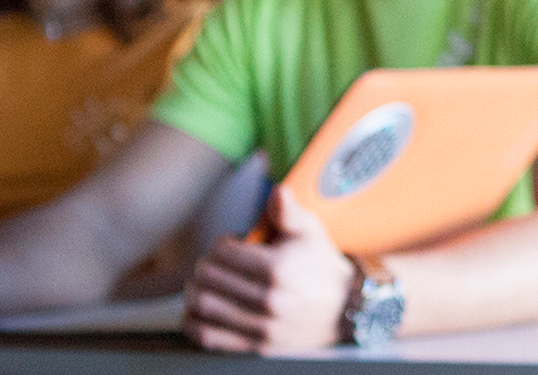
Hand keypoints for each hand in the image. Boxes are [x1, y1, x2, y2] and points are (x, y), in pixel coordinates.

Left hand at [182, 186, 354, 353]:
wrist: (344, 307)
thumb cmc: (321, 265)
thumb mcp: (311, 231)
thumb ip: (288, 211)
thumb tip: (277, 191)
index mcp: (277, 268)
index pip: (222, 252)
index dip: (221, 244)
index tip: (231, 245)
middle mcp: (268, 299)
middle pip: (207, 278)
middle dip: (206, 266)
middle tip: (216, 264)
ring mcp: (262, 325)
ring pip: (203, 307)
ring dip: (195, 292)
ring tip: (205, 285)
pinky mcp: (258, 346)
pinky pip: (209, 338)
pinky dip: (193, 324)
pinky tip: (195, 312)